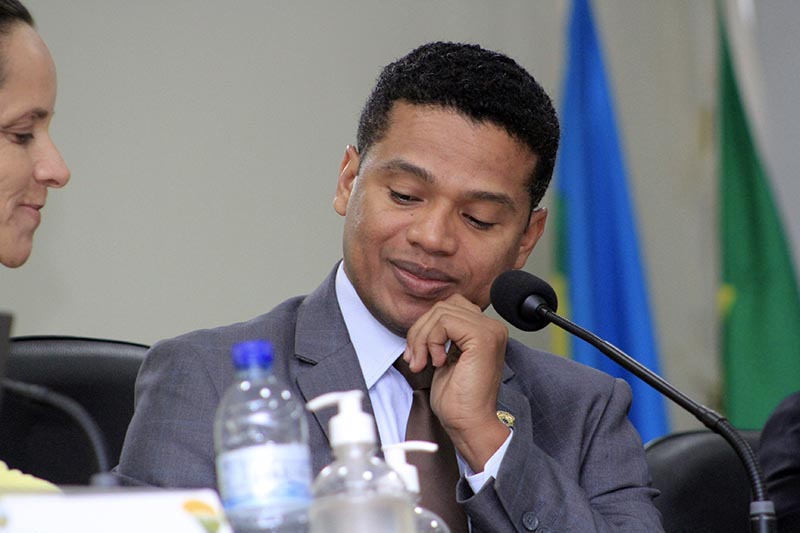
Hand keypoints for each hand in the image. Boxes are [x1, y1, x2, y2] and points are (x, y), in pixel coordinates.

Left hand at [405, 293, 510, 471]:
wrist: (470, 424)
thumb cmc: (458, 400)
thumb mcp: (444, 357)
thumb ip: (440, 335)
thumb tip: (422, 320)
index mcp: (485, 330)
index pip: (449, 307)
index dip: (426, 326)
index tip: (416, 353)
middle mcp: (492, 327)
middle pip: (443, 306)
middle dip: (419, 331)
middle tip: (414, 358)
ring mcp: (490, 330)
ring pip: (441, 312)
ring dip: (422, 338)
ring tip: (422, 363)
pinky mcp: (482, 338)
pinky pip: (444, 322)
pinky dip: (431, 341)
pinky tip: (436, 362)